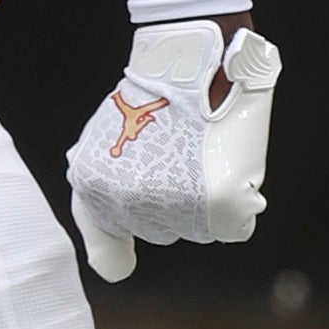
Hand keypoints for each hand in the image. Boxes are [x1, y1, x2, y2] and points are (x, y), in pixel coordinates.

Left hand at [66, 22, 282, 281]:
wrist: (194, 57)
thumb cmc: (152, 102)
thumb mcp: (103, 146)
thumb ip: (100, 204)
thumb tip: (113, 271)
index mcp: (91, 188)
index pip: (109, 246)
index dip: (124, 234)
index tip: (133, 233)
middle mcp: (128, 203)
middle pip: (160, 232)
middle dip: (170, 202)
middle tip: (178, 154)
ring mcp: (173, 206)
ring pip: (197, 230)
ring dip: (204, 201)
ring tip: (201, 152)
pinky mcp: (218, 205)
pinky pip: (233, 228)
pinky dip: (237, 205)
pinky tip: (227, 166)